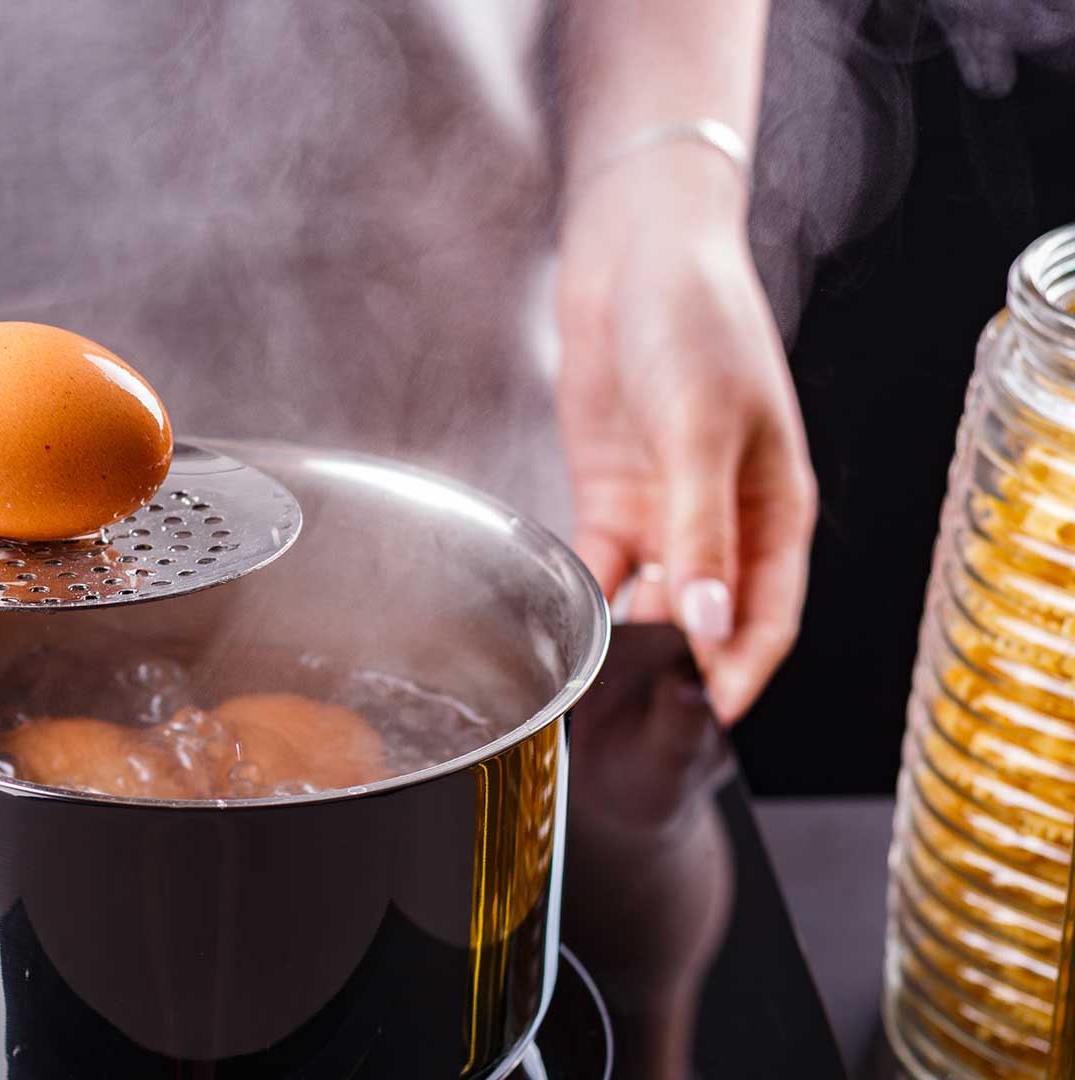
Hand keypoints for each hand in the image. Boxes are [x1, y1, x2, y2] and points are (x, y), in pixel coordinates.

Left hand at [557, 145, 816, 722]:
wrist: (634, 256)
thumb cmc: (696, 322)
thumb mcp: (704, 429)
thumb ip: (702, 530)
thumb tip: (709, 622)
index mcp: (775, 509)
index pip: (766, 617)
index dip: (741, 672)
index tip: (710, 719)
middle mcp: (721, 521)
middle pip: (706, 621)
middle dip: (679, 667)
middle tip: (638, 709)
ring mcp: (663, 512)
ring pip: (651, 603)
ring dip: (629, 638)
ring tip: (595, 675)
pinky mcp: (608, 497)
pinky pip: (602, 568)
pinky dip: (590, 598)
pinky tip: (567, 623)